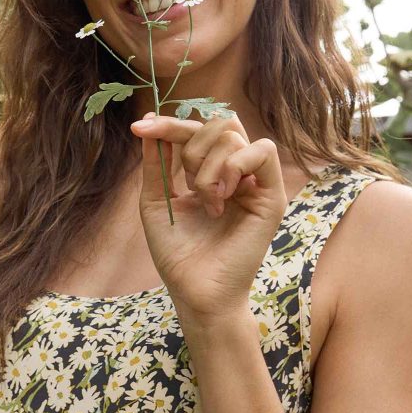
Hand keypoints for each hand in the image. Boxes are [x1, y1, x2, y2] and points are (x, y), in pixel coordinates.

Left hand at [130, 111, 287, 319]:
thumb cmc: (177, 254)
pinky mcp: (272, 196)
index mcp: (210, 172)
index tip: (140, 128)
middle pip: (219, 123)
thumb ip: (157, 163)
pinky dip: (236, 164)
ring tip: (205, 199)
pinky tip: (223, 194)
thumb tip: (149, 122)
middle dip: (190, 143)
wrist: (195, 290)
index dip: (169, 125)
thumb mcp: (156, 202)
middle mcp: (235, 173)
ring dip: (208, 165)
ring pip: (234, 135)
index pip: (197, 131)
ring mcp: (254, 182)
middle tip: (186, 184)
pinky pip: (263, 152)